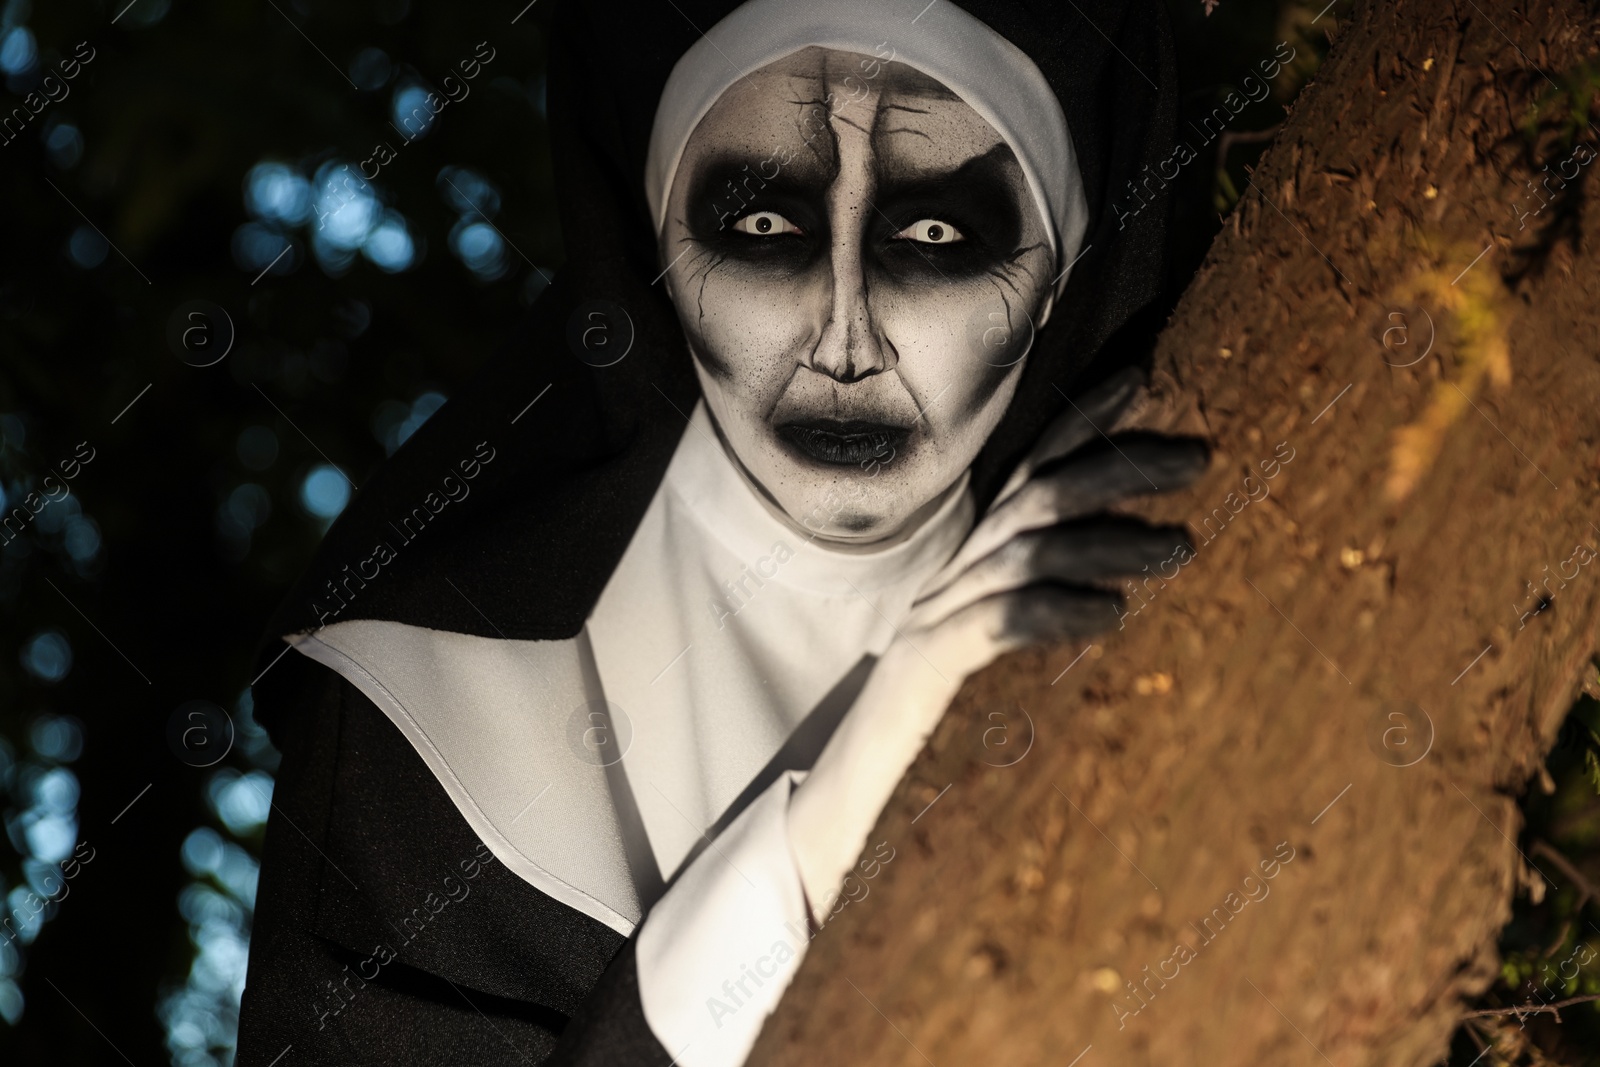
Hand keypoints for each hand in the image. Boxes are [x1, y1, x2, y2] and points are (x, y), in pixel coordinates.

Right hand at [903, 367, 1208, 682]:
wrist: (851, 774)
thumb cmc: (940, 707)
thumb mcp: (997, 635)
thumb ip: (1040, 596)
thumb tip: (1127, 583)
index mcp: (973, 554)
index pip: (1030, 467)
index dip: (1081, 420)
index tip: (1141, 377)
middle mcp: (954, 568)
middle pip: (1037, 495)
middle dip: (1117, 466)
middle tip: (1198, 456)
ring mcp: (936, 612)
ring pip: (1027, 553)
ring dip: (1109, 541)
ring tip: (1179, 548)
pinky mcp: (929, 663)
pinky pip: (995, 622)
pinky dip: (1055, 609)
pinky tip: (1110, 615)